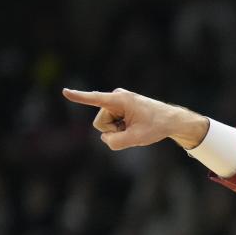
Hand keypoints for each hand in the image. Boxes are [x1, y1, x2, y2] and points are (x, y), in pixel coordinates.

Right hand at [62, 87, 209, 150]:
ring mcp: (116, 101)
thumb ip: (116, 142)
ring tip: (134, 126)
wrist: (171, 120)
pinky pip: (111, 123)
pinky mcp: (118, 106)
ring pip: (104, 125)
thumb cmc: (156, 126)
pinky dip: (120, 128)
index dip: (79, 97)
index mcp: (120, 100)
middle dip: (113, 131)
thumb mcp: (136, 139)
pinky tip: (133, 125)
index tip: (64, 91)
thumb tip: (105, 138)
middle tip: (133, 129)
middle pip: (100, 123)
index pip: (95, 99)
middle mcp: (116, 97)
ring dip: (118, 130)